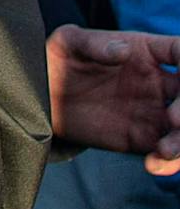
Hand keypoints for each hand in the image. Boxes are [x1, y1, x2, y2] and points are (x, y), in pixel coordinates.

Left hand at [46, 24, 179, 170]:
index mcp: (145, 52)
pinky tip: (153, 165)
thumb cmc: (57, 59)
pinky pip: (166, 152)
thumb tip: (124, 50)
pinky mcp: (141, 137)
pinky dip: (168, 162)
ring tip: (164, 150)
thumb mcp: (69, 43)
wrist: (42, 95)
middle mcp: (157, 82)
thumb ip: (95, 44)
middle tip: (173, 119)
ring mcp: (152, 111)